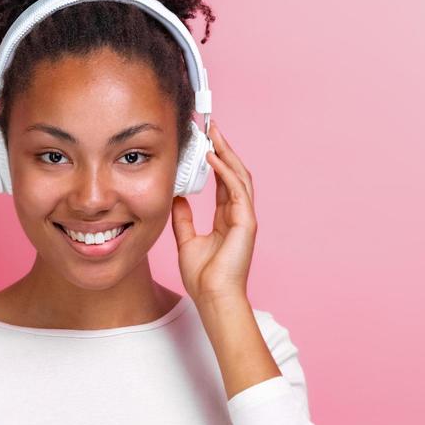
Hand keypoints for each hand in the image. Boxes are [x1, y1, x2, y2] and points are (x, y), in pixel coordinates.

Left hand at [170, 122, 255, 305]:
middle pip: (235, 173)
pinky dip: (226, 171)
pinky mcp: (246, 222)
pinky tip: (213, 156)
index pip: (224, 182)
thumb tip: (178, 198)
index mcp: (227, 219)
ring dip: (227, 153)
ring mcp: (245, 217)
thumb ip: (183, 218)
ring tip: (214, 134)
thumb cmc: (203, 277)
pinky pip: (237, 188)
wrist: (213, 297)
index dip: (216, 161)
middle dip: (224, 149)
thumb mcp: (186, 240)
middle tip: (212, 127)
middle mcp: (239, 215)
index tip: (204, 142)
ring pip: (240, 176)